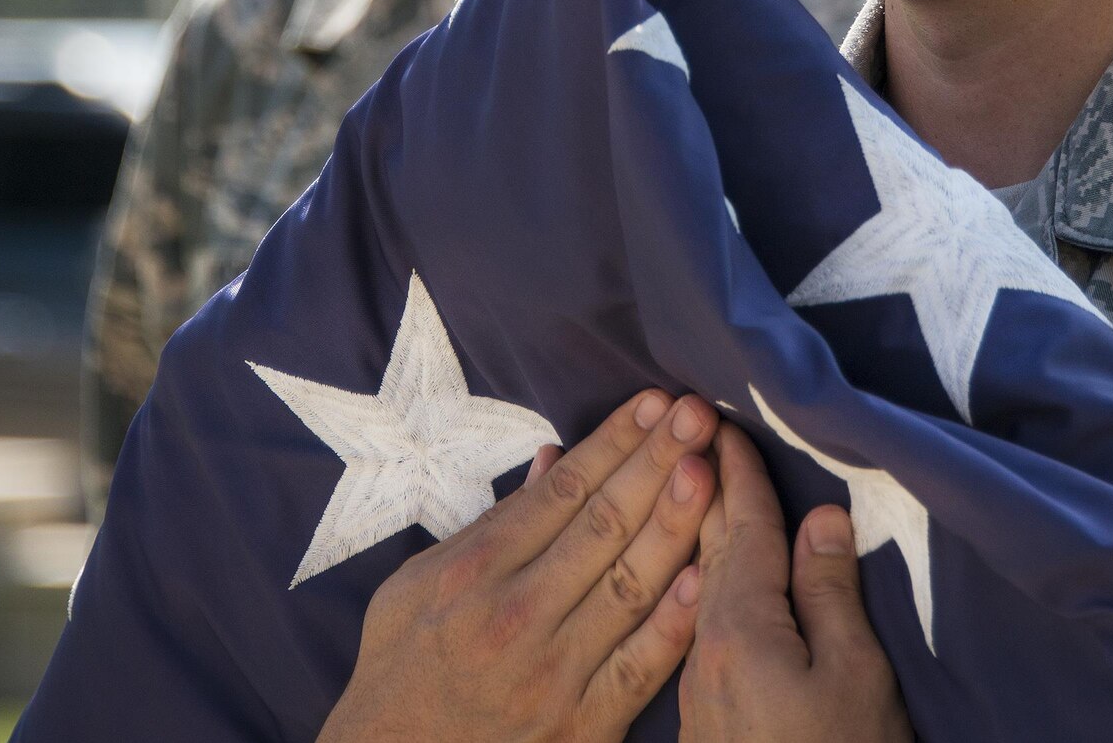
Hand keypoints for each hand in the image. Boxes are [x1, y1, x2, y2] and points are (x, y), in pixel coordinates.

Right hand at [318, 389, 719, 742]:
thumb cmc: (402, 668)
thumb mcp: (416, 584)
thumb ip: (491, 522)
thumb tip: (555, 461)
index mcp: (475, 572)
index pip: (562, 492)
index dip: (613, 442)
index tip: (654, 403)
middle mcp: (516, 615)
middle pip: (603, 524)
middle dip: (655, 461)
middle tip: (698, 412)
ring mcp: (554, 672)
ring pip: (630, 583)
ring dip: (676, 521)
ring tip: (710, 468)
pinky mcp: (582, 724)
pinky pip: (639, 666)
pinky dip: (674, 621)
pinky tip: (708, 575)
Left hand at [679, 424, 912, 742]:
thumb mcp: (856, 676)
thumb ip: (833, 594)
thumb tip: (822, 519)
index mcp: (740, 626)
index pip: (745, 529)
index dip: (741, 473)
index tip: (726, 420)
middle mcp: (704, 647)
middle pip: (710, 550)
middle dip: (711, 488)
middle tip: (703, 434)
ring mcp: (696, 686)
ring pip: (702, 586)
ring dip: (707, 534)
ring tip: (709, 493)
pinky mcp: (701, 717)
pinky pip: (700, 622)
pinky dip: (709, 580)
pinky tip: (716, 579)